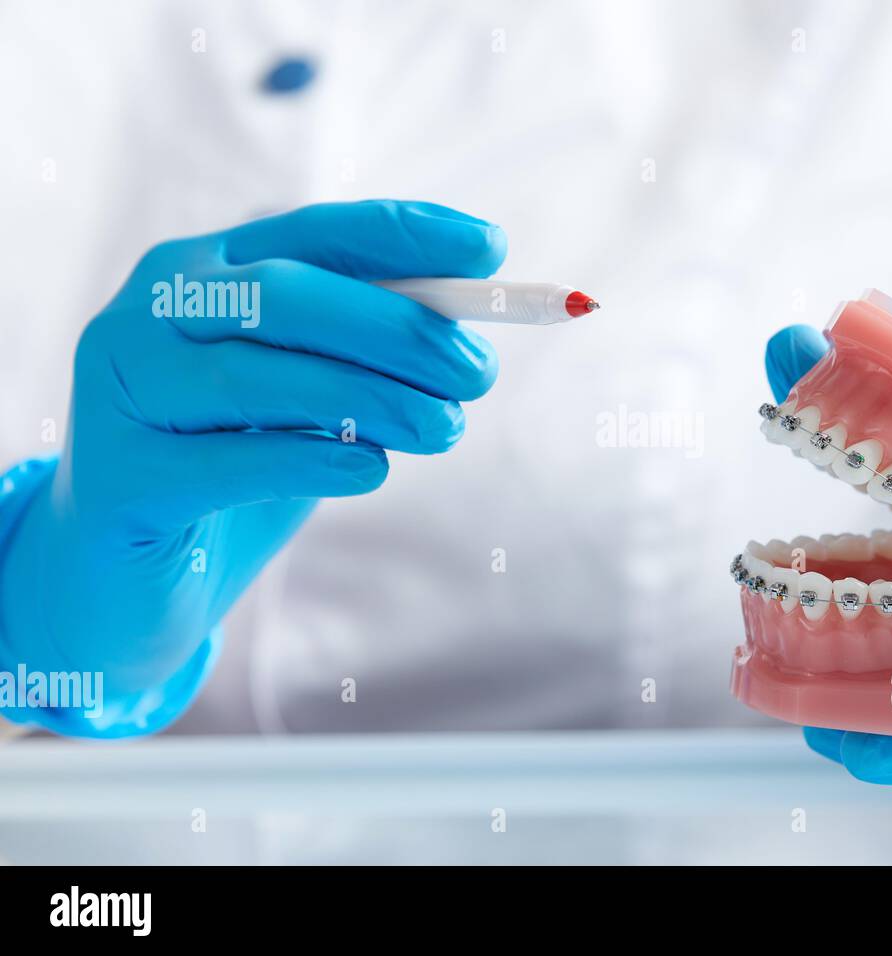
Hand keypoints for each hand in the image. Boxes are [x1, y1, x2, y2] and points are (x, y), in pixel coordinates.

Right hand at [0, 201, 505, 735]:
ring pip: (257, 377)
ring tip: (446, 429)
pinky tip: (373, 471)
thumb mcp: (308, 398)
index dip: (404, 235)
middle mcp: (150, 313)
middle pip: (285, 297)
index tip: (491, 247)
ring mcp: (122, 392)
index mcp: (205, 270)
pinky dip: (311, 461)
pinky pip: (227, 461)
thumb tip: (467, 333)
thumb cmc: (238, 467)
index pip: (313, 232)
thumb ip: (364, 355)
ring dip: (372, 399)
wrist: (130, 578)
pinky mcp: (119, 479)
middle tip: (478, 373)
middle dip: (398, 329)